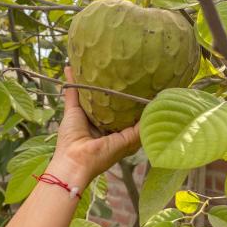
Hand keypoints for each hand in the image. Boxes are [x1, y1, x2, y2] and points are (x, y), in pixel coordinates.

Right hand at [48, 67, 140, 187]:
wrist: (76, 161)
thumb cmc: (102, 155)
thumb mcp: (127, 143)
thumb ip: (140, 129)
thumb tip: (155, 111)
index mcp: (113, 130)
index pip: (124, 112)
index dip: (131, 100)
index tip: (142, 85)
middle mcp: (100, 120)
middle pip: (108, 100)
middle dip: (113, 87)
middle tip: (122, 69)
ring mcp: (85, 114)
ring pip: (90, 93)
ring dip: (91, 81)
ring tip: (97, 65)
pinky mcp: (72, 110)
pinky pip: (72, 91)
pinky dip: (71, 80)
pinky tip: (72, 66)